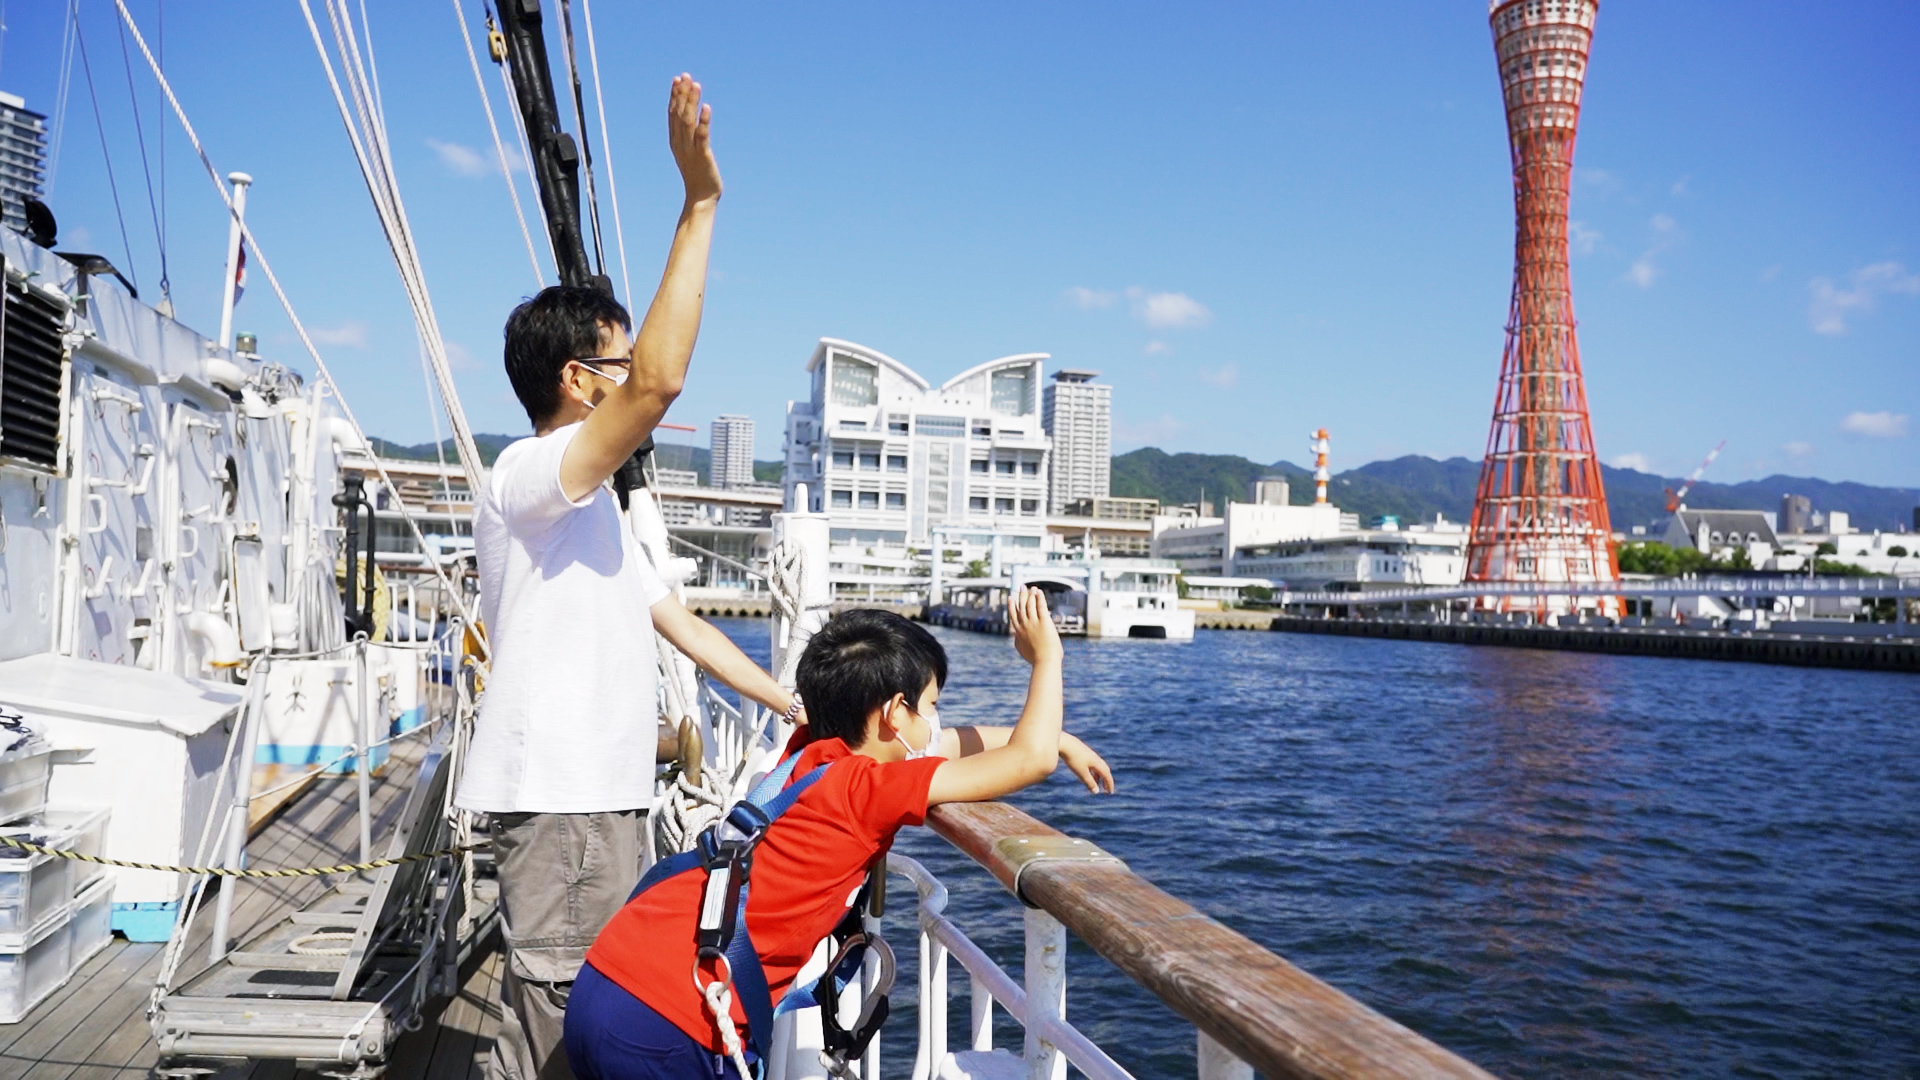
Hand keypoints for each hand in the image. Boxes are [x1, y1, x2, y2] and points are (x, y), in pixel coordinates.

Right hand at [667, 74, 720, 204]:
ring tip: (696, 85)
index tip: (678, 79)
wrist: (701, 198)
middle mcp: (680, 143)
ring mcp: (690, 149)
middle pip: (679, 114)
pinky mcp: (703, 156)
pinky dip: (704, 121)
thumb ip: (689, 137)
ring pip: (688, 121)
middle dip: (682, 93)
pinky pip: (702, 136)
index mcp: (675, 141)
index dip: (675, 96)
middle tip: (686, 75)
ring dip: (691, 102)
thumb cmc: (698, 175)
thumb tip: (691, 121)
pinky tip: (707, 107)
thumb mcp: (690, 152)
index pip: (673, 114)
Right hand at [1009, 587, 1061, 666]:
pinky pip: (1041, 606)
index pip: (1014, 615)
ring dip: (1030, 594)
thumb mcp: (1022, 650)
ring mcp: (1034, 623)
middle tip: (1021, 586)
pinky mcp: (1044, 622)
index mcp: (1018, 632)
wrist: (1045, 661)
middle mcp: (1024, 625)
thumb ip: (1018, 642)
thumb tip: (1015, 638)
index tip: (1011, 597)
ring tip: (1032, 587)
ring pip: (1030, 605)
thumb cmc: (1036, 658)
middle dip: (1021, 595)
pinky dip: (1039, 597)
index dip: (1012, 605)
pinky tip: (1039, 592)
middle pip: (1021, 607)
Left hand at [1060, 735, 1113, 793]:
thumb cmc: (1073, 758)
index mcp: (1097, 762)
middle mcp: (1095, 758)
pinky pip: (1091, 763)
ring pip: (1097, 766)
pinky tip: (1086, 773)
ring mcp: (1089, 754)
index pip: (1107, 775)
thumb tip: (1096, 791)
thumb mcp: (1081, 773)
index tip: (1110, 793)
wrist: (1064, 743)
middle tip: (1105, 789)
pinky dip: (1092, 770)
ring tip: (1095, 784)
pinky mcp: (1083, 752)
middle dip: (1106, 780)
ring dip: (1098, 776)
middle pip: (1104, 770)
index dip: (1109, 784)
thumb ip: (1089, 782)